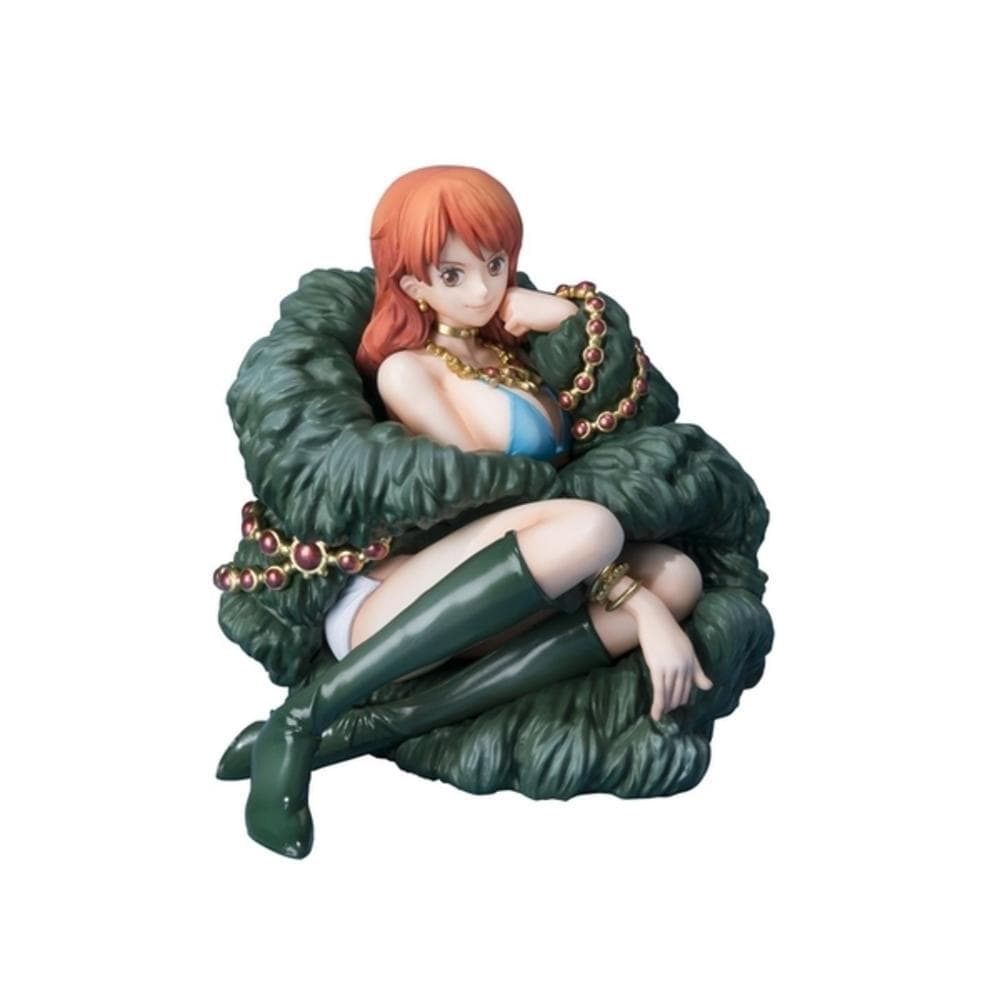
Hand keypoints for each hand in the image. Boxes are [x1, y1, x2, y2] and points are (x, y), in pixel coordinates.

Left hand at [497, 287, 577, 336]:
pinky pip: (512, 331)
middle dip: (515, 321)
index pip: (499, 311)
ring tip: (531, 318)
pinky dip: (522, 331)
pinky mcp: (516, 316)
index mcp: (510, 290)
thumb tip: (495, 319)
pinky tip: (532, 322)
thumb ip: (509, 307)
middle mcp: (509, 295)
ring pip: (506, 325)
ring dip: (518, 326)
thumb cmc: (545, 308)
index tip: (526, 311)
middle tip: (530, 315)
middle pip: (501, 318)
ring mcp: (512, 305)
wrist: (560, 310)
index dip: (512, 315)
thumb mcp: (524, 302)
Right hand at [631, 593, 712, 720]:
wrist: (654, 616)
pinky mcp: (657, 667)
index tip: (676, 705)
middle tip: (668, 712)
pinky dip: (658, 705)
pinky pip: (659, 690)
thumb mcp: (687, 649)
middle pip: (679, 692)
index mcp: (692, 661)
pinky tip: (656, 715)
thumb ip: (697, 670)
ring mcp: (671, 667)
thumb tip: (709, 687)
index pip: (689, 687)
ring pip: (669, 694)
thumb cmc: (668, 630)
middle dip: (674, 704)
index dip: (683, 698)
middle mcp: (684, 666)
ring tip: (662, 715)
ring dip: (666, 707)